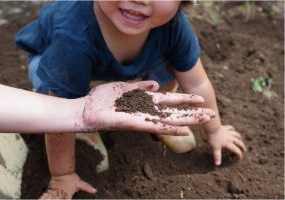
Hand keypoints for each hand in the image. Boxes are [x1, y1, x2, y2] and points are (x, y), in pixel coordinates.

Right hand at [39, 172, 96, 198]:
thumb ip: (87, 188)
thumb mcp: (80, 183)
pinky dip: (43, 197)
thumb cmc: (71, 178)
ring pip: (51, 198)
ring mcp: (55, 192)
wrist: (63, 171)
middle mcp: (61, 194)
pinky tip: (42, 198)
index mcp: (68, 195)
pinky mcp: (50, 190)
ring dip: (49, 198)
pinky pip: (46, 195)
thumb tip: (95, 190)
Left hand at [81, 81, 214, 135]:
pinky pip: (154, 127)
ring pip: (169, 120)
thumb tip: (157, 84)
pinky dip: (170, 129)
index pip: (170, 102)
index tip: (201, 100)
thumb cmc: (104, 99)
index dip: (186, 101)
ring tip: (205, 120)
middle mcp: (146, 111)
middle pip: (174, 112)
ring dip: (188, 121)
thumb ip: (141, 86)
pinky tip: (184, 131)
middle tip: (212, 114)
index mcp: (145, 101)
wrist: (86, 110)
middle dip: (192, 113)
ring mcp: (142, 118)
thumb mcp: (124, 88)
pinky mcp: (134, 124)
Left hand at [207, 125, 246, 165]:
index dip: (239, 154)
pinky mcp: (224, 128)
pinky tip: (233, 129)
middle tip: (244, 149)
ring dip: (238, 137)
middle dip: (242, 146)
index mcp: (228, 143)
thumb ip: (217, 156)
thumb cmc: (213, 138)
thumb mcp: (215, 148)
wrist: (212, 128)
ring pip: (235, 134)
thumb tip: (218, 164)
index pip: (235, 149)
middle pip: (238, 142)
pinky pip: (230, 128)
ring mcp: (227, 132)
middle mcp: (229, 138)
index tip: (240, 157)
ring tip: (240, 138)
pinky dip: (232, 129)